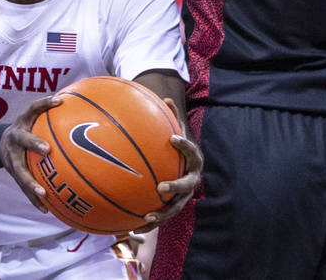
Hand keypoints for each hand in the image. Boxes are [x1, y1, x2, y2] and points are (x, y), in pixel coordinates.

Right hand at [0, 95, 62, 212]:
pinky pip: (24, 188)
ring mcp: (12, 158)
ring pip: (20, 171)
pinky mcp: (13, 174)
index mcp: (22, 123)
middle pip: (22, 139)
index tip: (59, 101)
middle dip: (34, 143)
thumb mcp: (33, 119)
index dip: (44, 103)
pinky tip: (47, 210)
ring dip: (31, 183)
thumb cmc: (25, 129)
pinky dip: (34, 200)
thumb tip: (79, 105)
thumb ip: (51, 114)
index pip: (33, 108)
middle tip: (47, 149)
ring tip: (43, 193)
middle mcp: (15, 139)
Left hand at [136, 102, 201, 227]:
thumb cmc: (178, 148)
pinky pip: (161, 218)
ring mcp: (183, 198)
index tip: (172, 138)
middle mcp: (191, 182)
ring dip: (162, 215)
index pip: (192, 152)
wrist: (187, 170)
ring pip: (174, 209)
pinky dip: (148, 225)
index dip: (184, 145)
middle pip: (186, 187)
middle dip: (175, 187)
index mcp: (193, 161)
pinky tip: (131, 229)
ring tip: (147, 218)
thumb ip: (172, 118)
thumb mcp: (178, 132)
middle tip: (161, 187)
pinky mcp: (172, 209)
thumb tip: (166, 97)